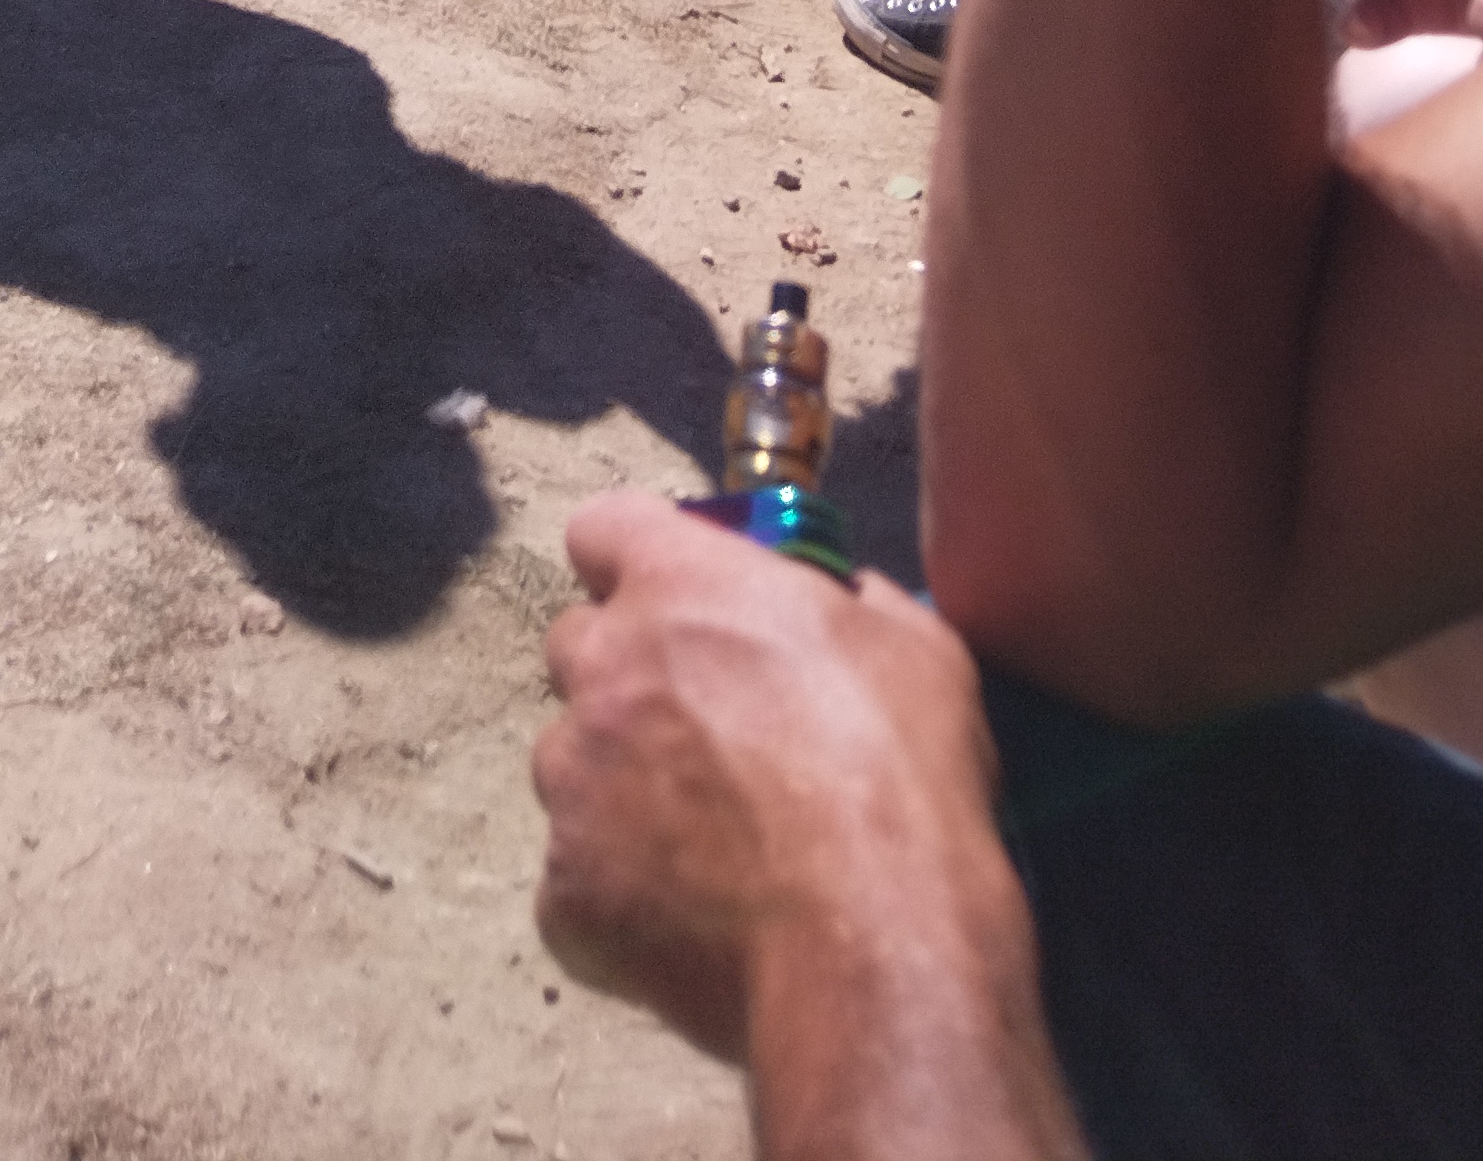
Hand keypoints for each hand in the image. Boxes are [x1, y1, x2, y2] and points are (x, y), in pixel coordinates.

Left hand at [533, 496, 1022, 1072]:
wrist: (869, 952)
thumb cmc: (902, 784)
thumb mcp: (916, 651)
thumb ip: (857, 605)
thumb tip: (848, 602)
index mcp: (677, 586)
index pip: (603, 529)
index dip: (637, 564)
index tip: (676, 601)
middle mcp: (603, 669)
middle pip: (577, 649)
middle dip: (627, 680)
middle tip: (706, 737)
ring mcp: (573, 784)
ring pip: (574, 768)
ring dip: (622, 792)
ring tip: (713, 850)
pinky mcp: (565, 893)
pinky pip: (579, 882)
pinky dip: (624, 898)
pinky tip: (700, 923)